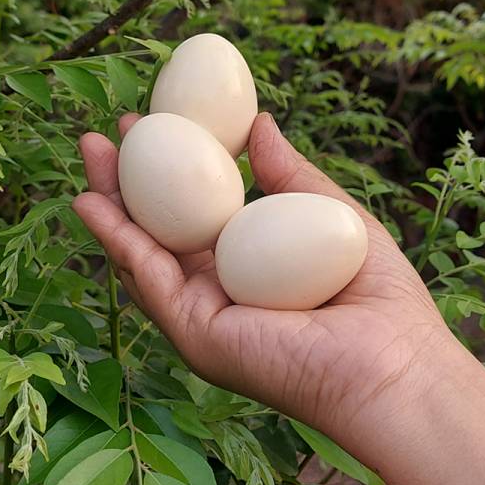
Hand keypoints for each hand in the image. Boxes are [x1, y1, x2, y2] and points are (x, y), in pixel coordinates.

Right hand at [73, 112, 449, 456]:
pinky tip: (91, 203)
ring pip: (141, 252)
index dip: (173, 167)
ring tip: (89, 150)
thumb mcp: (328, 213)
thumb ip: (288, 173)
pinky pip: (149, 278)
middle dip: (126, 180)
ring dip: (109, 201)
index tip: (157, 120)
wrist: (395, 363)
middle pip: (158, 229)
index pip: (197, 212)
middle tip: (107, 133)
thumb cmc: (380, 298)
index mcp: (248, 267)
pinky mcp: (195, 334)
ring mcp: (202, 315)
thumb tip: (259, 121)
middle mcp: (218, 291)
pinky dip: (117, 239)